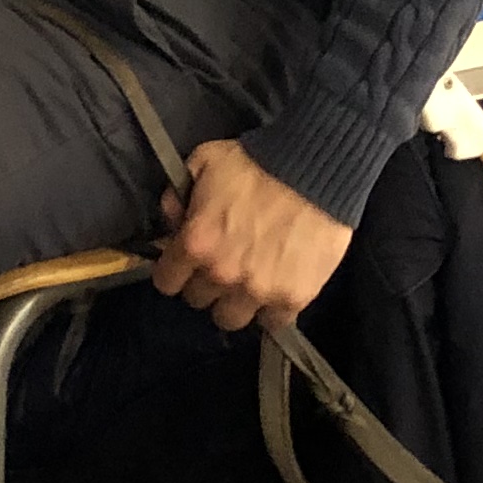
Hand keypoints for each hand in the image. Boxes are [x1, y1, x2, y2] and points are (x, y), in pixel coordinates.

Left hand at [153, 141, 353, 333]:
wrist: (315, 167)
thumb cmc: (258, 161)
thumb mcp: (204, 161)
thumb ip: (179, 193)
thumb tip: (172, 217)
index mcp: (195, 243)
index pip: (166, 282)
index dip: (175, 271)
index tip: (186, 263)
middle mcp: (222, 274)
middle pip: (199, 301)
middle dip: (207, 283)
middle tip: (223, 266)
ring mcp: (258, 290)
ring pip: (231, 319)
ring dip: (236, 303)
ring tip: (248, 284)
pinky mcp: (293, 297)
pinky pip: (272, 321)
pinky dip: (272, 310)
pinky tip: (276, 289)